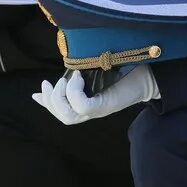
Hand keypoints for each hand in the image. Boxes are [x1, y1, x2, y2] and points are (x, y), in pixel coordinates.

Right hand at [32, 66, 158, 124]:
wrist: (149, 75)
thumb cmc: (127, 70)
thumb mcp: (99, 71)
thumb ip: (84, 74)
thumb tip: (69, 69)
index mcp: (89, 105)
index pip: (63, 113)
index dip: (47, 105)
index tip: (37, 93)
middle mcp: (92, 111)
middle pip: (63, 117)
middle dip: (51, 100)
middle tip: (53, 82)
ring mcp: (98, 110)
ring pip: (69, 116)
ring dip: (61, 96)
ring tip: (68, 79)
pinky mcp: (105, 106)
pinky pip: (81, 106)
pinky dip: (74, 92)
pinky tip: (78, 77)